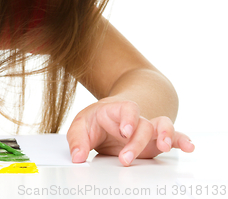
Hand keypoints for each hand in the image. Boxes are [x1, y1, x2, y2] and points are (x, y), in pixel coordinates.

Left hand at [66, 95, 194, 165]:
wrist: (106, 118)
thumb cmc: (95, 121)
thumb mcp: (80, 126)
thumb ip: (77, 140)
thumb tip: (78, 157)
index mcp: (116, 110)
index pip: (127, 108)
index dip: (128, 118)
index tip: (125, 131)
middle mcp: (135, 119)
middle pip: (144, 124)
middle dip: (136, 143)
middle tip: (124, 159)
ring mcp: (147, 129)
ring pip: (163, 126)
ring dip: (167, 135)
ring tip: (165, 147)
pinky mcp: (155, 142)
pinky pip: (174, 137)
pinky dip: (182, 141)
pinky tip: (189, 147)